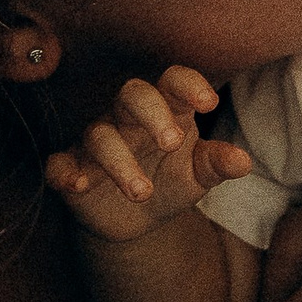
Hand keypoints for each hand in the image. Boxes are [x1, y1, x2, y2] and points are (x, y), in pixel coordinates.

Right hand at [48, 66, 250, 246]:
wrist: (135, 218)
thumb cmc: (170, 181)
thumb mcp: (197, 175)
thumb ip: (217, 164)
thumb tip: (243, 162)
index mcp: (166, 110)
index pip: (173, 82)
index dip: (188, 86)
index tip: (209, 102)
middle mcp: (128, 118)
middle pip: (132, 94)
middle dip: (151, 113)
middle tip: (173, 142)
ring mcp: (95, 141)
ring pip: (100, 135)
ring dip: (119, 161)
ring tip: (142, 191)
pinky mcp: (70, 169)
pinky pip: (59, 163)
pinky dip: (65, 172)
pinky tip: (77, 183)